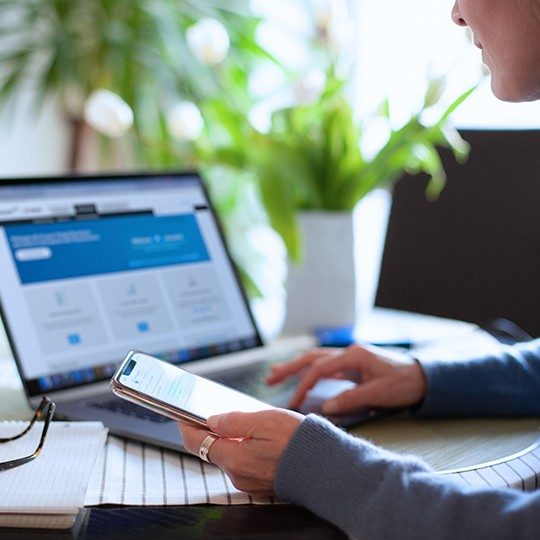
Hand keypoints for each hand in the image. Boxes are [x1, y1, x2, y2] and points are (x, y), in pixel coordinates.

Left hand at [178, 409, 303, 495]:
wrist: (326, 468)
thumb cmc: (299, 442)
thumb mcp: (265, 421)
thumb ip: (234, 421)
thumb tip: (212, 420)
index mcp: (235, 459)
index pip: (197, 443)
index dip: (186, 427)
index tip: (181, 415)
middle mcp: (237, 474)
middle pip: (212, 449)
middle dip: (210, 430)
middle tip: (213, 411)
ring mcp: (249, 481)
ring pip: (229, 455)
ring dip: (229, 439)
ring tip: (240, 420)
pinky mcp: (261, 483)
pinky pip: (243, 462)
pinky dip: (242, 448)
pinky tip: (255, 436)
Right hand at [267, 345, 426, 414]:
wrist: (423, 377)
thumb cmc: (404, 383)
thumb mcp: (379, 393)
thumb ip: (351, 399)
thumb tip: (325, 408)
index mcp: (353, 355)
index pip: (319, 368)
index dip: (304, 385)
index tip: (293, 402)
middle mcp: (348, 353)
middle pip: (312, 357)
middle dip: (289, 367)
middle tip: (270, 378)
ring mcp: (350, 358)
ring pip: (316, 360)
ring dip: (296, 367)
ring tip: (276, 374)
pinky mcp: (352, 365)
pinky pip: (325, 366)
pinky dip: (310, 372)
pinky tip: (302, 378)